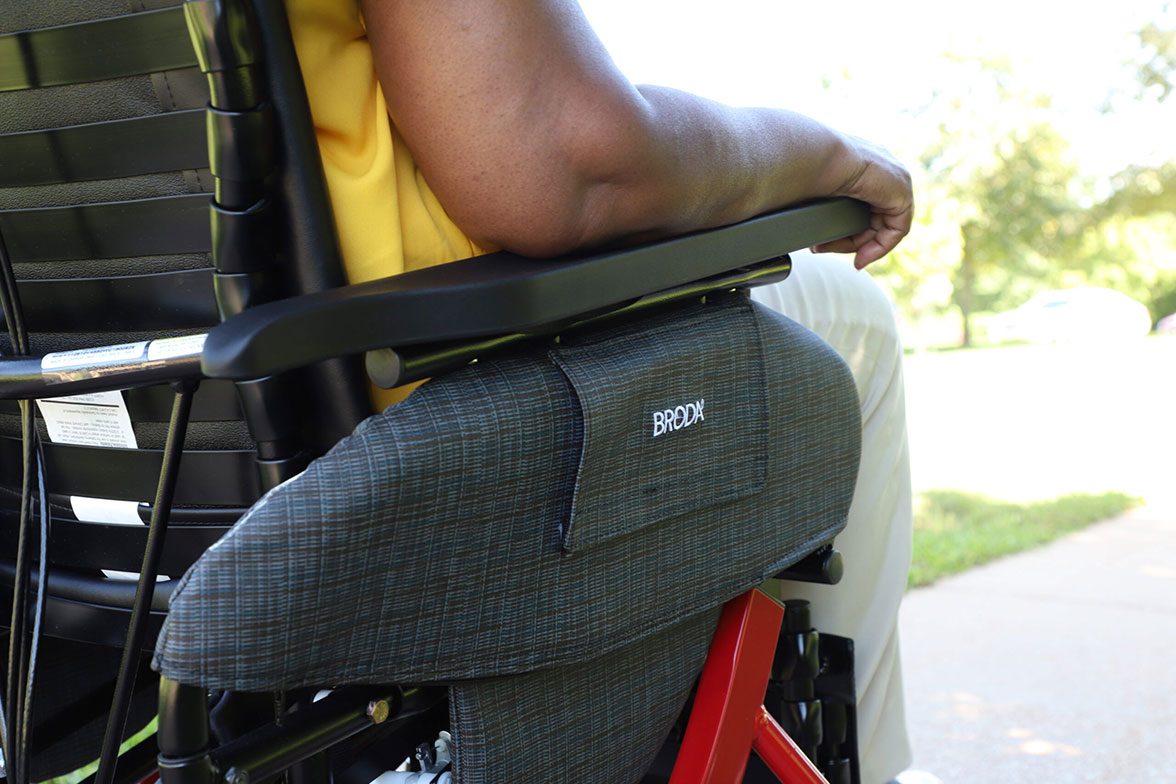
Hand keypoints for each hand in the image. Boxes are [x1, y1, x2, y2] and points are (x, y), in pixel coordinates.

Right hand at [812, 136, 912, 268]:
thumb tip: (808, 224)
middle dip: (851, 240)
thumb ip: (818, 202)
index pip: (861, 202)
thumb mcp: (812, 188)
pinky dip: (880, 247)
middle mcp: (881, 167)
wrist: (813, 158)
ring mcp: (894, 177)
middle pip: (872, 217)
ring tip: (838, 253)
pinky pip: (897, 229)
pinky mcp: (901, 192)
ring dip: (861, 246)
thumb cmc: (804, 168)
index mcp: (861, 160)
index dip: (846, 226)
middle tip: (826, 249)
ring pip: (883, 225)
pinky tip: (860, 257)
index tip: (825, 242)